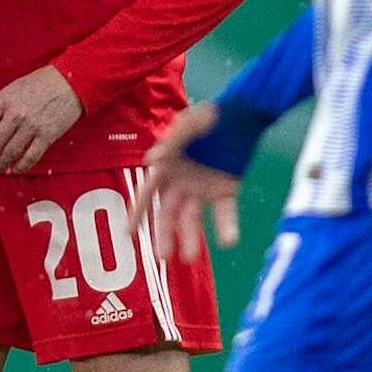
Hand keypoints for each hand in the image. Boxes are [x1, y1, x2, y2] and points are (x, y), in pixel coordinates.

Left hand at [0, 65, 82, 172]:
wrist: (69, 82)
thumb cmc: (39, 84)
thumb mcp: (12, 89)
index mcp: (3, 101)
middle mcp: (15, 115)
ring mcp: (31, 127)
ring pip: (9, 153)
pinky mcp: (47, 136)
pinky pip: (30, 157)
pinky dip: (20, 166)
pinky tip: (15, 168)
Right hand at [128, 101, 245, 261]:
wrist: (242, 114)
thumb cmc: (210, 115)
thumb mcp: (189, 123)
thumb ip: (172, 141)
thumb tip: (151, 160)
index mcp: (166, 166)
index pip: (147, 193)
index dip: (137, 212)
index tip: (129, 233)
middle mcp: (181, 182)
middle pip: (168, 213)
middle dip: (164, 234)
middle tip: (163, 256)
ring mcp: (202, 189)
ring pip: (192, 218)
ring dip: (190, 238)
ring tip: (189, 258)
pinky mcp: (225, 191)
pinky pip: (224, 212)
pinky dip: (226, 227)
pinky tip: (229, 241)